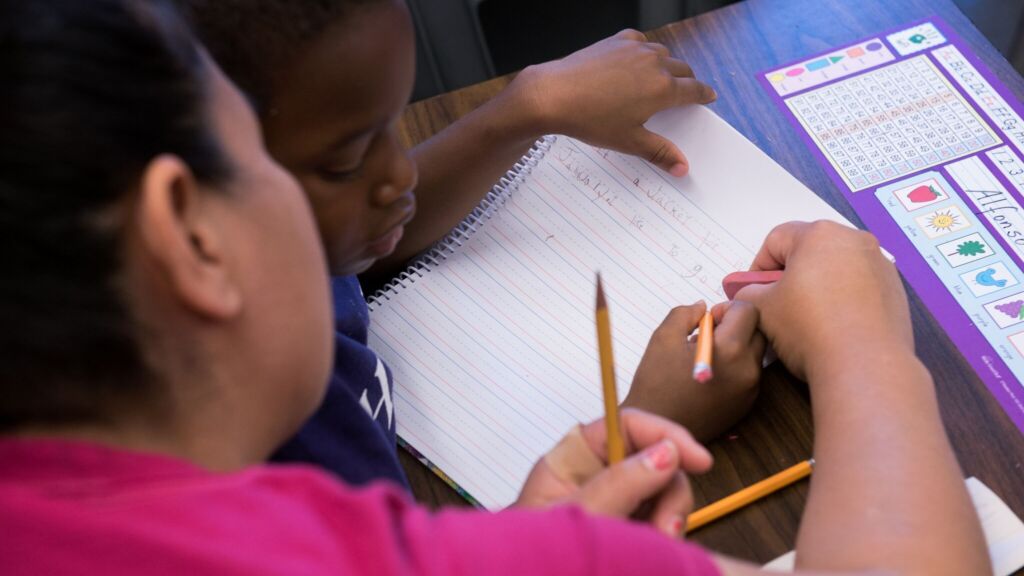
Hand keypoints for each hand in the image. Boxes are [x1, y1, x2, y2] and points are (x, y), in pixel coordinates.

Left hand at [511, 29, 715, 175]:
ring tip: (659, 79)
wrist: (553, 94)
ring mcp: (634, 49)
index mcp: (663, 88)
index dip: (704, 94)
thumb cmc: (590, 119)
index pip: (695, 89)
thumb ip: (659, 152)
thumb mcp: (628, 141)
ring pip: (662, 53)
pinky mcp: (615, 42)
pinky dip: (643, 51)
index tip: (708, 96)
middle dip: (686, 80)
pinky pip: (639, 42)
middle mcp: (653, 63)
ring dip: (666, 65)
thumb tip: (683, 168)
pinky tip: (635, 62)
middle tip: (683, 92)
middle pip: (682, 68)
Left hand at [514, 409, 711, 536]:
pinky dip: (663, 536)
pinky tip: (654, 551)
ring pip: (662, 493)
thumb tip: (665, 453)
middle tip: (667, 528)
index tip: (698, 458)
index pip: (624, 425)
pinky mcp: (624, 529)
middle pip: (653, 459)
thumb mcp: (579, 520)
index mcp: (570, 461)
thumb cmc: (533, 559)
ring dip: (668, 519)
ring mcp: (610, 503)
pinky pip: (658, 521)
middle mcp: (593, 476)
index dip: (664, 432)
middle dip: (670, 491)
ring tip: (656, 545)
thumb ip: (619, 486)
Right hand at [623, 301, 765, 440]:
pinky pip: (749, 375)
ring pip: (754, 353)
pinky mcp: (747, 405)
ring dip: (736, 347)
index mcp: (730, 350)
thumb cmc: (656, 383)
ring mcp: (750, 390)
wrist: (658, 429)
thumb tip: (703, 307)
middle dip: (735, 326)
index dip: (726, 309)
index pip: (748, 311)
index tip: (707, 321)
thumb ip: (685, 313)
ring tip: (707, 357)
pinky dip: (736, 367)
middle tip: (707, 337)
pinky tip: (711, 376)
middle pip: (757, 331)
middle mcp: (748, 370)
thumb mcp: (663, 338)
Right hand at [735, 221, 911, 381]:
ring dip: (819, 286)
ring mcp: (880, 264)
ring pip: (838, 268)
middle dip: (791, 274)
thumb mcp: (762, 308)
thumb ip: (748, 292)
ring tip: (810, 319)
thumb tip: (750, 293)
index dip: (759, 267)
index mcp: (819, 235)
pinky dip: (845, 299)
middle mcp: (854, 240)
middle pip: (810, 250)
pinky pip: (861, 286)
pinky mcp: (896, 290)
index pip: (776, 240)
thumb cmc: (808, 328)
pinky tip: (836, 326)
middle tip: (780, 304)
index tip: (755, 292)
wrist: (864, 365)